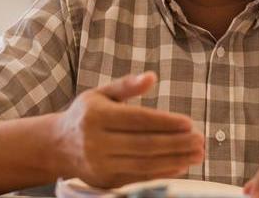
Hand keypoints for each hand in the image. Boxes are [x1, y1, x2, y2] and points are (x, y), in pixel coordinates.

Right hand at [53, 72, 204, 188]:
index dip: (165, 122)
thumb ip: (126, 85)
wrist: (57, 147)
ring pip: (145, 164)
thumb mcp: (101, 94)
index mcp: (96, 116)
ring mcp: (100, 165)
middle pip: (144, 145)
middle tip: (200, 139)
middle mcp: (96, 142)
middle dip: (176, 143)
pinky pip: (139, 178)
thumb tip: (151, 77)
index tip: (188, 123)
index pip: (138, 120)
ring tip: (197, 154)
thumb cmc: (86, 115)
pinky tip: (181, 165)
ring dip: (175, 160)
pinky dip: (162, 173)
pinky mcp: (105, 181)